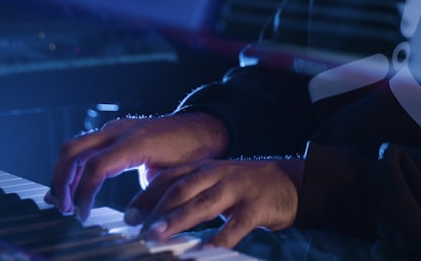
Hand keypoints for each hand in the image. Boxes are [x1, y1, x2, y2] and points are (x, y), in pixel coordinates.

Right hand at [44, 112, 227, 220]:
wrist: (203, 128)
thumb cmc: (191, 153)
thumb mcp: (172, 177)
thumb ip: (149, 195)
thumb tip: (131, 222)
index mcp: (135, 142)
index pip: (95, 167)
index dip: (83, 194)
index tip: (82, 216)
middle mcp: (120, 130)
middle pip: (73, 151)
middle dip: (61, 181)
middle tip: (63, 209)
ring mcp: (115, 128)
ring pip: (74, 146)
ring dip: (64, 174)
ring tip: (63, 202)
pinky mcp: (114, 131)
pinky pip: (86, 146)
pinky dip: (74, 166)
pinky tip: (73, 187)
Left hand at [127, 157, 302, 249]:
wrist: (292, 181)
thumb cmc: (248, 186)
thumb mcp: (217, 180)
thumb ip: (192, 190)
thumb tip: (158, 211)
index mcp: (205, 169)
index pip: (168, 178)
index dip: (146, 196)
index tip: (128, 216)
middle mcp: (218, 175)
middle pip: (180, 189)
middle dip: (155, 210)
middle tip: (137, 230)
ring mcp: (237, 189)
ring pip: (202, 203)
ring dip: (177, 220)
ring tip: (158, 236)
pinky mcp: (256, 206)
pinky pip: (235, 225)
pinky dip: (218, 239)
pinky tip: (204, 252)